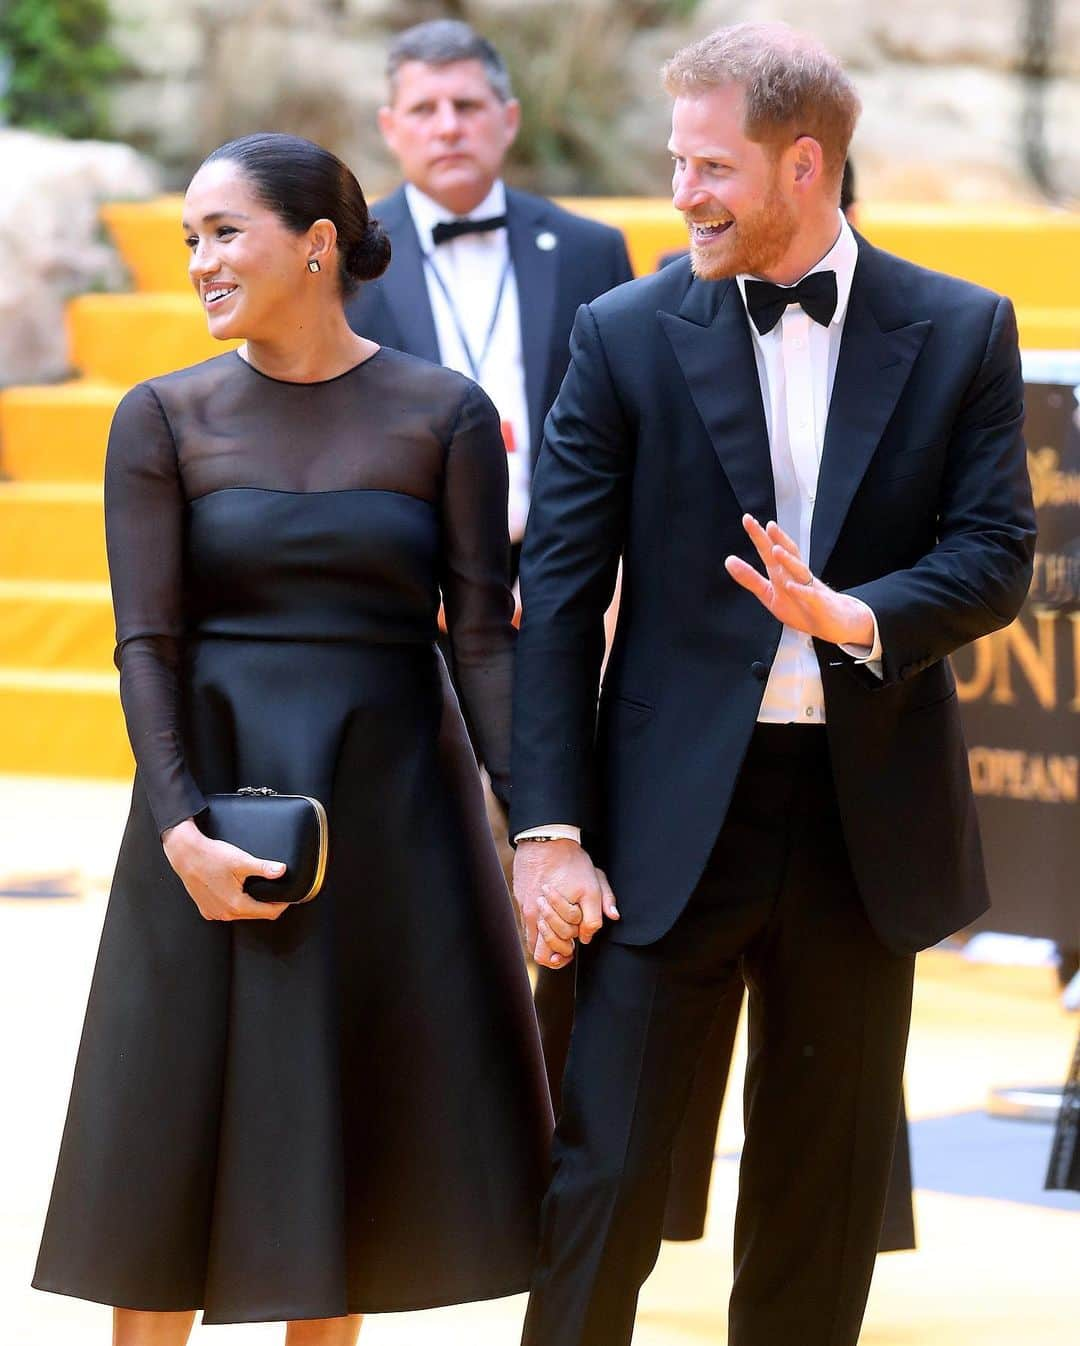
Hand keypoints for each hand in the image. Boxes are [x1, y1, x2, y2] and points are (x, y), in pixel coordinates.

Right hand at [162, 818, 290, 921]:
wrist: (185, 854)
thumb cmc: (210, 857)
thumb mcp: (241, 861)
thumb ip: (263, 868)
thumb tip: (281, 871)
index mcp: (236, 905)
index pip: (269, 913)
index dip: (282, 905)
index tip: (288, 898)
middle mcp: (224, 913)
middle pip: (255, 915)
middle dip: (268, 905)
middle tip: (275, 892)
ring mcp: (214, 912)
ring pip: (241, 914)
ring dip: (251, 905)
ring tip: (258, 890)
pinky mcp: (206, 909)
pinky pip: (226, 911)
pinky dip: (235, 904)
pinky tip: (237, 891)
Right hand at [513, 840, 618, 968]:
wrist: (545, 841)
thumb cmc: (571, 862)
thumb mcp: (595, 882)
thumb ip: (602, 905)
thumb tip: (599, 927)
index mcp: (561, 912)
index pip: (565, 942)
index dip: (574, 945)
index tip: (578, 941)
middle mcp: (540, 915)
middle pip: (545, 950)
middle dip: (560, 948)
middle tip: (569, 944)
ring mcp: (527, 911)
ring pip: (532, 945)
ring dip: (546, 944)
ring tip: (558, 938)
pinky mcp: (520, 904)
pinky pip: (526, 930)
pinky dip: (537, 933)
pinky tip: (547, 925)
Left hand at [725, 515, 874, 647]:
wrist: (835, 622)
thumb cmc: (802, 607)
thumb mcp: (770, 594)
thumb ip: (750, 578)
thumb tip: (729, 560)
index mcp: (783, 573)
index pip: (771, 551)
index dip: (760, 536)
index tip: (747, 519)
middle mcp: (796, 576)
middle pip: (787, 555)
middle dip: (776, 540)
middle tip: (765, 525)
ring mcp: (810, 588)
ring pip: (800, 571)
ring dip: (789, 561)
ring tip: (776, 550)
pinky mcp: (819, 604)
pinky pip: (810, 596)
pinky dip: (801, 591)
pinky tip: (790, 585)